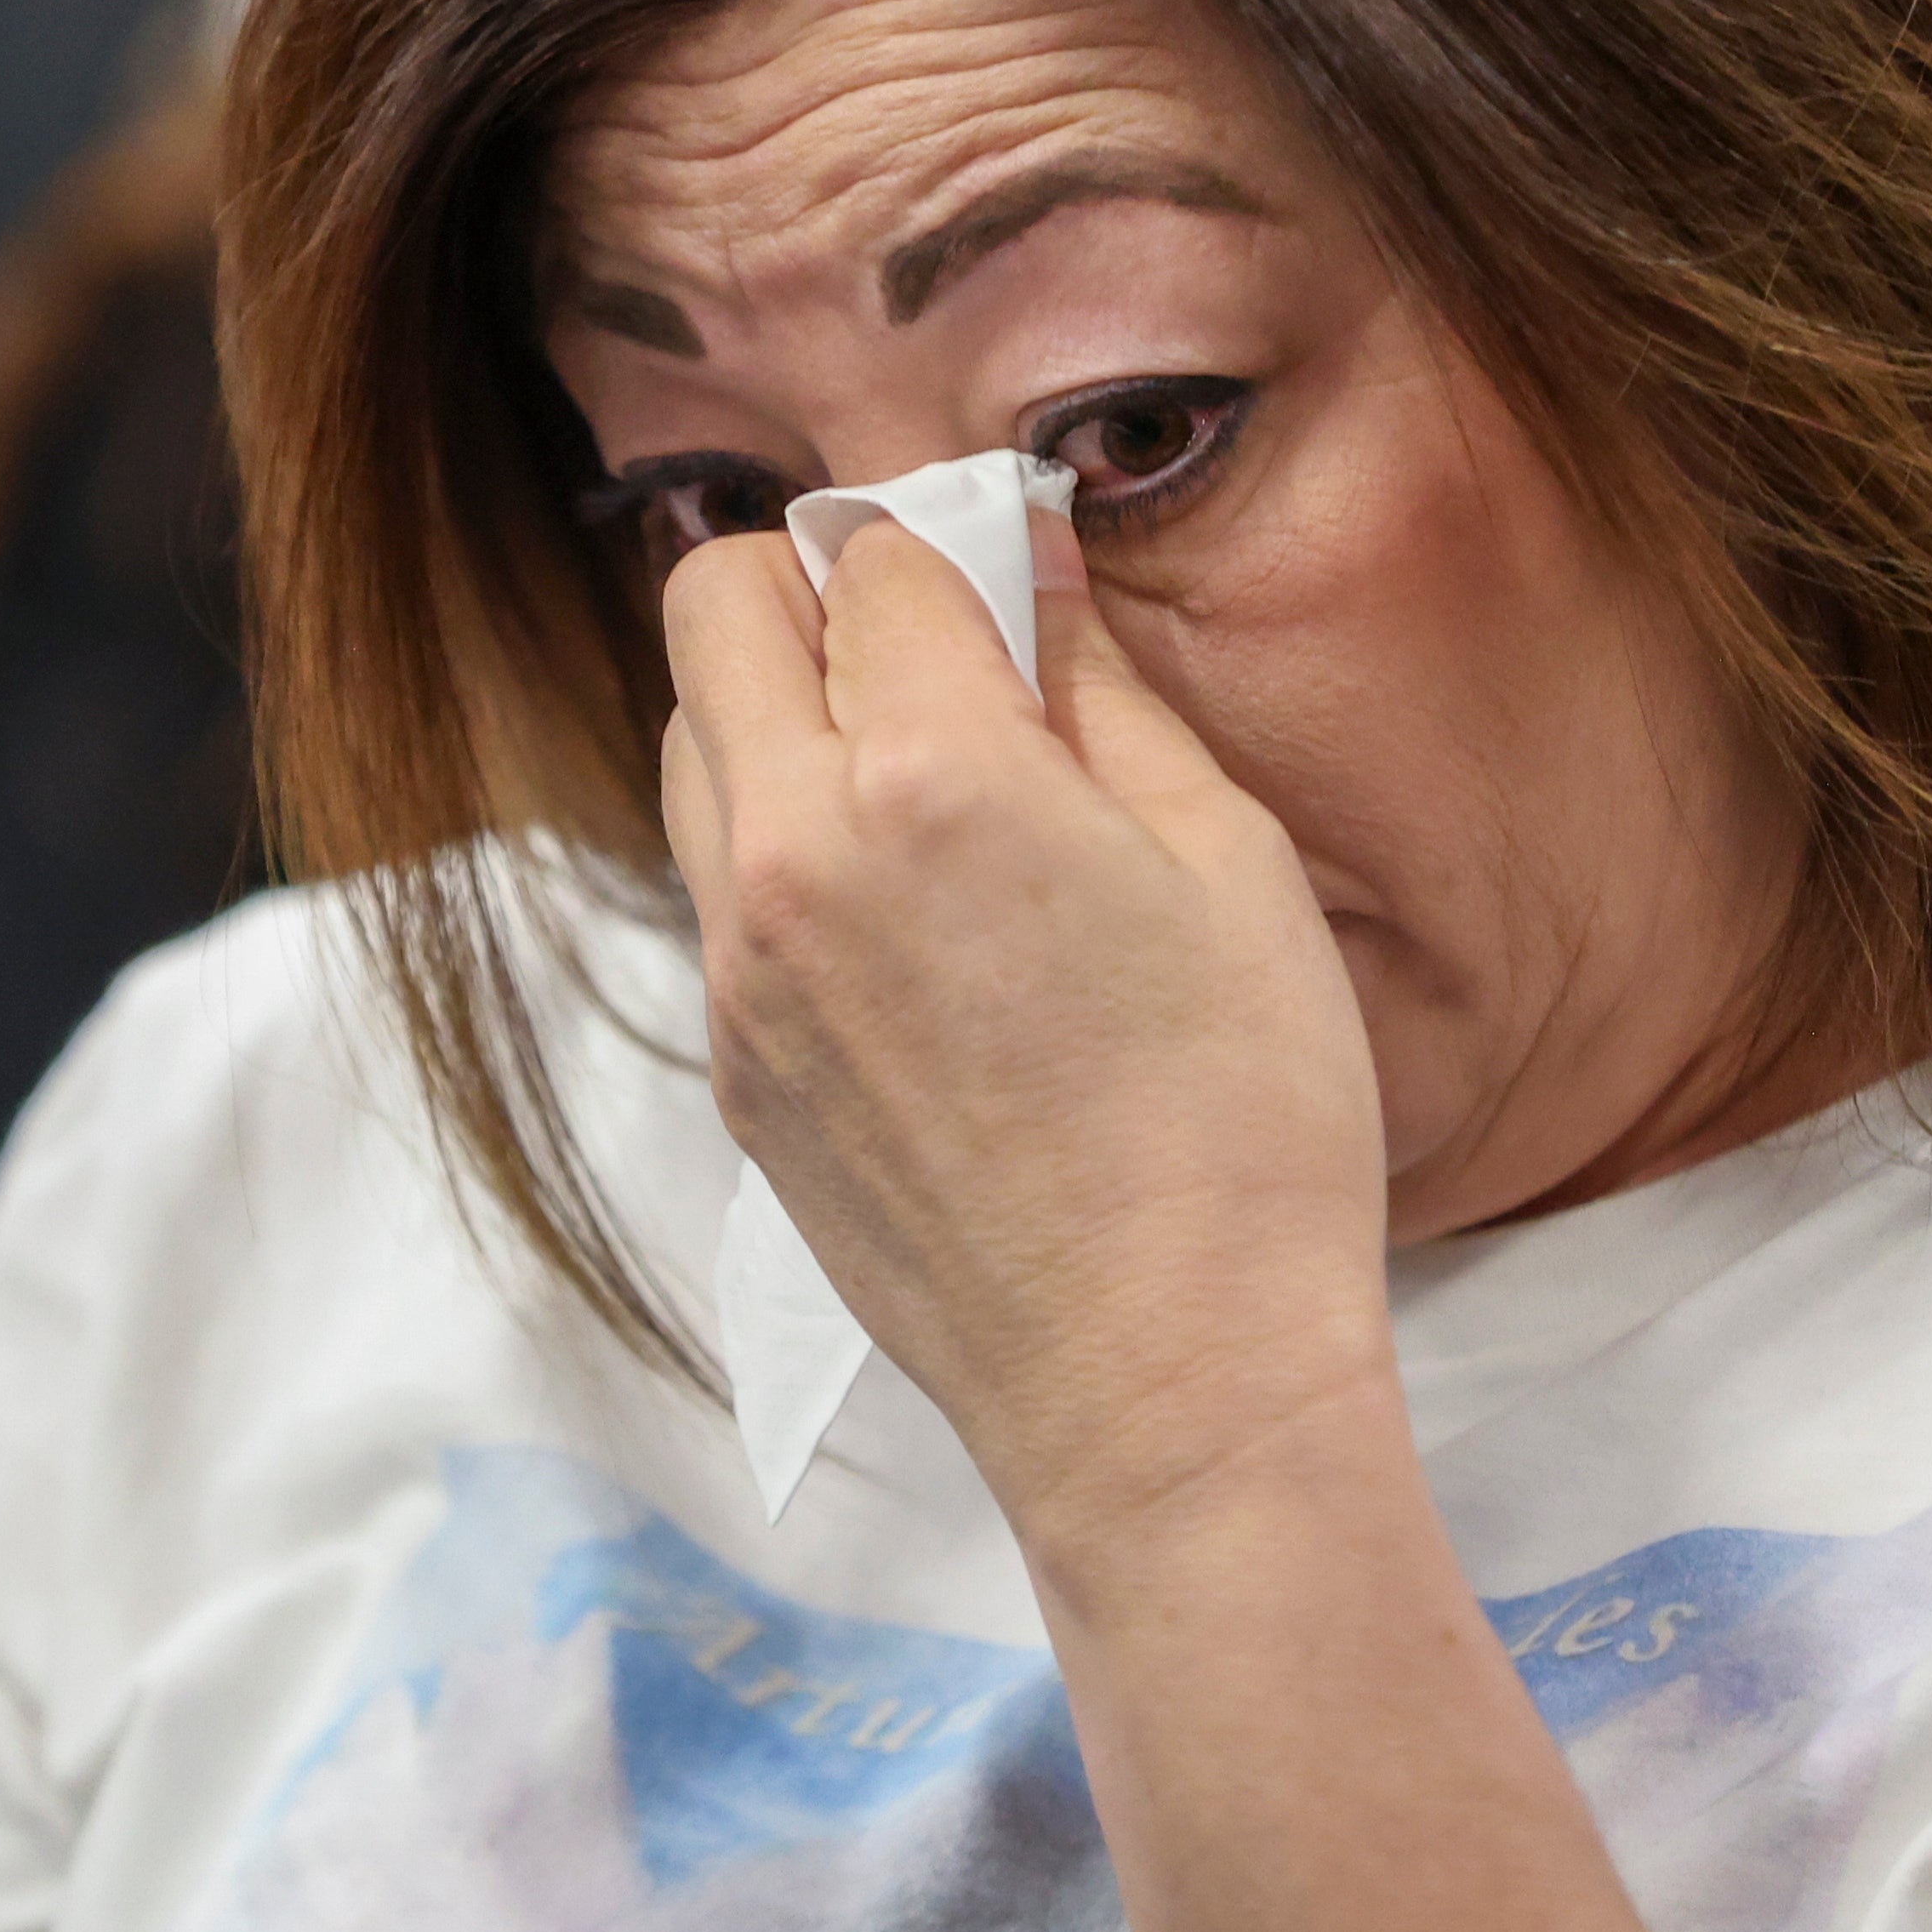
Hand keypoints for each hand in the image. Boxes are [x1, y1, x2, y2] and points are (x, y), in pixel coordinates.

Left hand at [658, 517, 1394, 1554]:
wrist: (1163, 1387)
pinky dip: (783, 848)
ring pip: (691, 747)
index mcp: (930, 776)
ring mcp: (742, 974)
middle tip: (932, 645)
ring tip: (923, 781)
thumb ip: (1102, 691)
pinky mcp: (737, 1072)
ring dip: (778, 714)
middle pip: (712, 614)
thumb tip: (1029, 571)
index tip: (1004, 572)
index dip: (944, 545)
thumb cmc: (1241, 1125)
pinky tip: (913, 919)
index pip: (868, 556)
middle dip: (809, 587)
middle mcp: (794, 856)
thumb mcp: (1227, 862)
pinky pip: (718, 890)